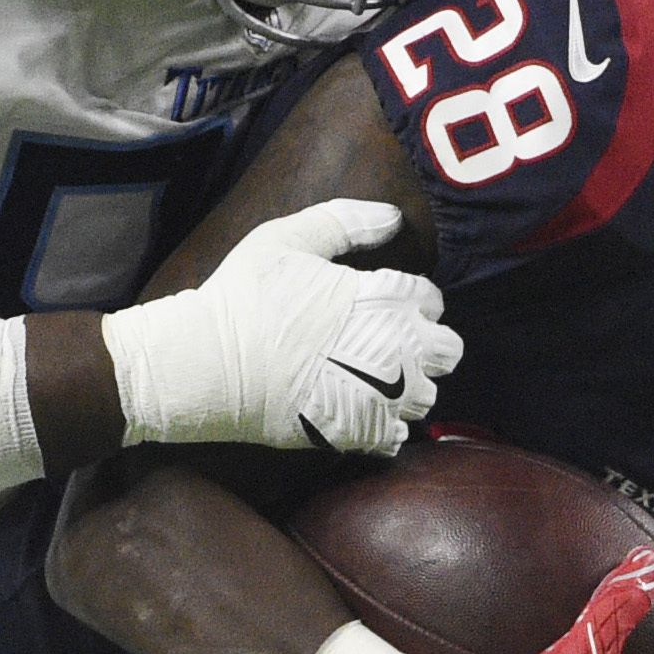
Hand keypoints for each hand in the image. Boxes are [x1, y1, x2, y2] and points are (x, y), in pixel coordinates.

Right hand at [102, 199, 461, 455]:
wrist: (205, 365)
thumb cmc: (243, 297)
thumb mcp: (286, 240)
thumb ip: (344, 222)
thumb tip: (393, 216)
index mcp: (382, 297)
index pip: (429, 300)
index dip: (412, 303)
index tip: (386, 308)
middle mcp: (394, 347)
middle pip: (447, 351)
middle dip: (428, 347)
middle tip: (391, 345)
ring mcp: (378, 395)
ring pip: (426, 396)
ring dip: (409, 388)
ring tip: (377, 381)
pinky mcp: (355, 432)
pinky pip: (397, 437)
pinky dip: (387, 427)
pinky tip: (363, 412)